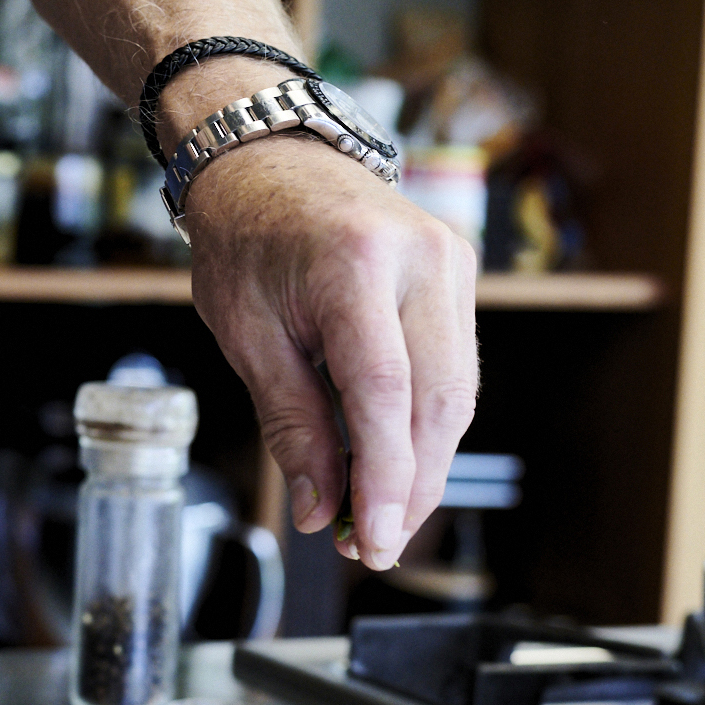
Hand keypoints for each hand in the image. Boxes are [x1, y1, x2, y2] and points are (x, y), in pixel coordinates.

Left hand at [170, 68, 477, 570]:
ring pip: (457, 392)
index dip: (384, 477)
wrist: (269, 160)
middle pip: (436, 400)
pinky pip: (454, 366)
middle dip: (410, 486)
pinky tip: (396, 462)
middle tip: (373, 545)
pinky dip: (427, 423)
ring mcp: (449, 259)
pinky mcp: (458, 270)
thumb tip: (320, 510)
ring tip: (379, 518)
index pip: (384, 392)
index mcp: (353, 263)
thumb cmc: (245, 238)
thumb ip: (290, 424)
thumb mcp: (246, 334)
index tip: (373, 539)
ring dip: (424, 464)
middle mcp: (418, 257)